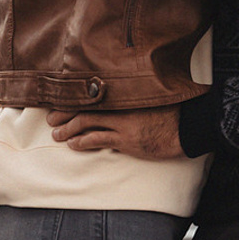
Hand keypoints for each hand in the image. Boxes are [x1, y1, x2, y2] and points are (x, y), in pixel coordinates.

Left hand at [47, 104, 186, 160]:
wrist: (188, 127)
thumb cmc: (172, 113)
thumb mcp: (150, 101)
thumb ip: (132, 102)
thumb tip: (116, 107)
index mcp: (126, 95)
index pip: (93, 95)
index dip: (74, 99)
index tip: (61, 102)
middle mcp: (121, 106)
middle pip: (84, 107)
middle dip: (64, 114)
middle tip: (51, 119)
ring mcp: (123, 123)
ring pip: (86, 123)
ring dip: (68, 130)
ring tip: (57, 135)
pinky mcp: (127, 139)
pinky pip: (98, 139)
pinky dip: (82, 142)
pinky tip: (73, 144)